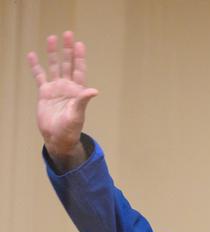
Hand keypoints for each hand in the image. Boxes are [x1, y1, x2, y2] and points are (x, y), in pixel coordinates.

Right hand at [27, 30, 98, 167]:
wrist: (57, 137)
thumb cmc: (70, 128)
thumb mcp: (78, 114)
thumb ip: (83, 101)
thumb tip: (94, 90)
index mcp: (77, 91)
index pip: (79, 70)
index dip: (79, 57)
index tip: (79, 43)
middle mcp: (67, 87)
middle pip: (68, 64)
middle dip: (67, 49)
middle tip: (68, 34)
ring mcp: (56, 89)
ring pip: (54, 67)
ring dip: (53, 53)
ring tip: (51, 38)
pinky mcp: (44, 93)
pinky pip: (39, 76)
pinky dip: (36, 66)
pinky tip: (32, 55)